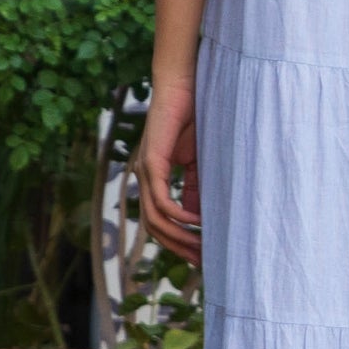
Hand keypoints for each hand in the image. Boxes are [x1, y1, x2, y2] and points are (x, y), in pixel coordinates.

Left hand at [138, 80, 201, 263]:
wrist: (182, 85)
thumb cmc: (191, 118)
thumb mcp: (198, 161)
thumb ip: (196, 188)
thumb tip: (199, 218)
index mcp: (153, 179)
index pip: (159, 222)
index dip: (178, 242)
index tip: (201, 257)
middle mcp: (144, 178)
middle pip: (155, 228)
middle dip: (179, 248)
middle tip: (203, 262)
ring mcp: (145, 171)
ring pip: (155, 219)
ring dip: (179, 236)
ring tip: (202, 245)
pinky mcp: (152, 161)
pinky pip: (161, 199)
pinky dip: (178, 214)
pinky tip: (197, 222)